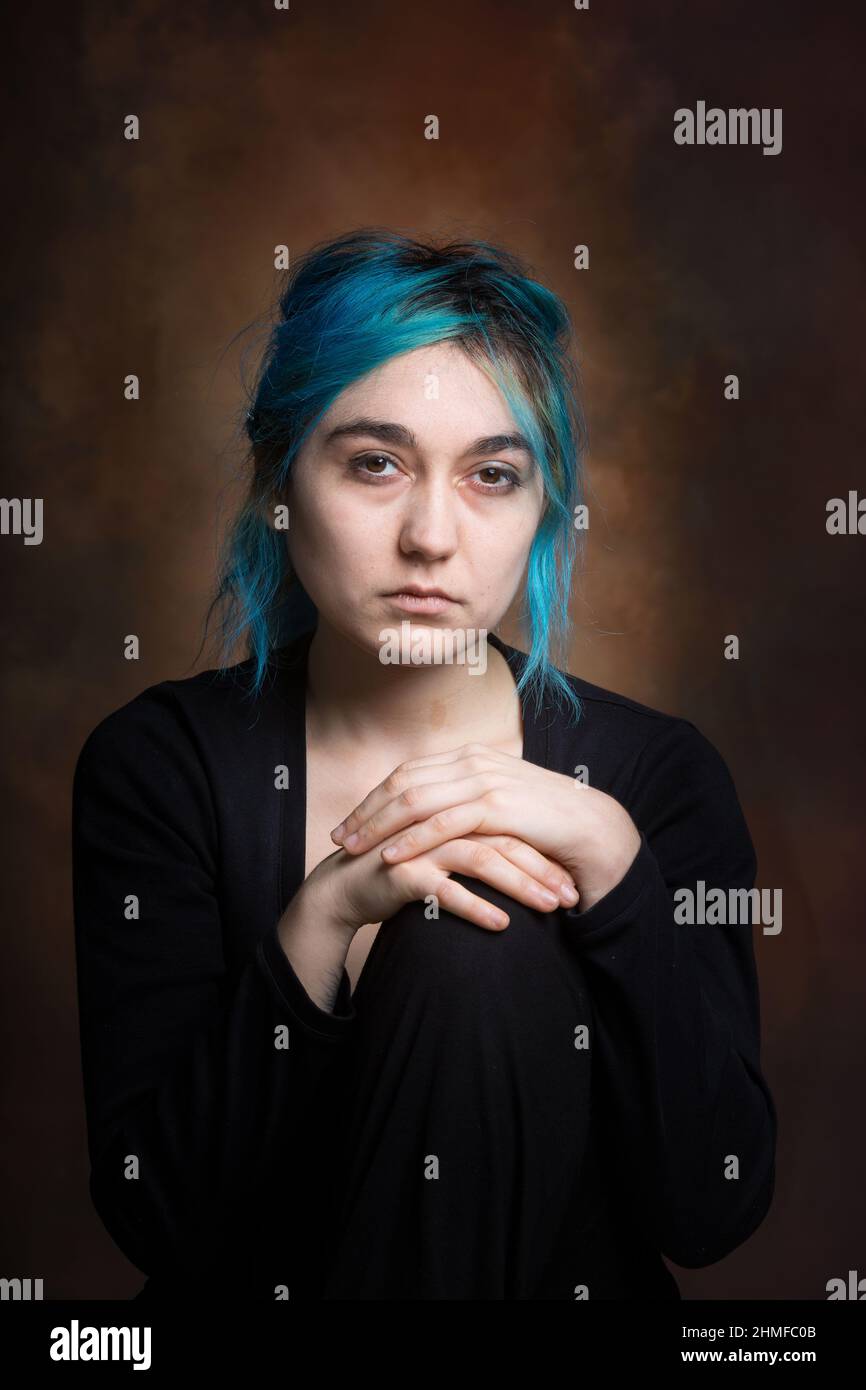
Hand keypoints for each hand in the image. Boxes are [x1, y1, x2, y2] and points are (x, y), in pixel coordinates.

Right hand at [305, 825, 580, 934]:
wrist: (346, 884)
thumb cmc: (403, 866)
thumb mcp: (447, 846)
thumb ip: (480, 837)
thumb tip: (531, 852)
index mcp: (455, 805)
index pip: (512, 823)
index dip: (546, 848)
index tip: (575, 878)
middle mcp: (442, 817)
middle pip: (504, 837)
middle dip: (542, 868)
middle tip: (572, 896)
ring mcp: (422, 843)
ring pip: (482, 859)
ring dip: (520, 885)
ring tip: (550, 909)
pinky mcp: (404, 870)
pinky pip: (446, 890)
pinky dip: (476, 907)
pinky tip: (501, 926)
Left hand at [329, 742, 641, 912]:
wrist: (592, 828)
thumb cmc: (545, 823)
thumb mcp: (500, 804)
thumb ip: (468, 802)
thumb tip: (435, 816)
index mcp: (470, 756)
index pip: (408, 773)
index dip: (374, 798)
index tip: (350, 822)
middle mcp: (472, 761)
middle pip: (402, 783)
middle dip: (366, 812)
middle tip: (338, 838)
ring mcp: (484, 780)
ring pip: (415, 801)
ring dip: (378, 827)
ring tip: (353, 850)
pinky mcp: (497, 805)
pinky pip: (443, 823)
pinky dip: (412, 839)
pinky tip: (390, 857)